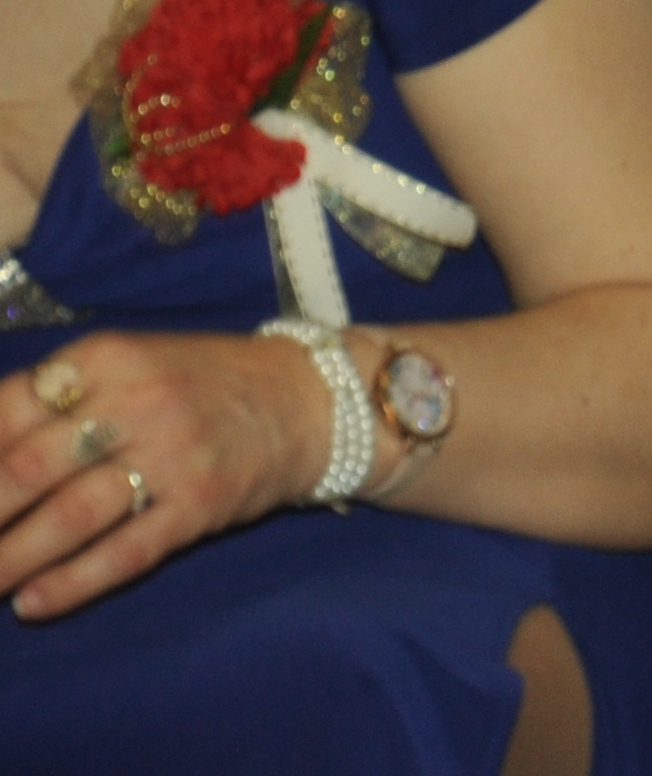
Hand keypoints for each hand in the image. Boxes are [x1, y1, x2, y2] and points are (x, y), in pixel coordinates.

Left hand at [0, 331, 330, 619]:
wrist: (310, 397)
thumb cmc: (200, 383)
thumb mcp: (128, 366)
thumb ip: (55, 401)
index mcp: (107, 358)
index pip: (6, 411)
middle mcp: (137, 401)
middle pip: (26, 469)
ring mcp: (173, 453)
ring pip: (69, 516)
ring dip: (10, 559)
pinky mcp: (202, 503)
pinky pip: (126, 551)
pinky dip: (71, 583)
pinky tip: (32, 603)